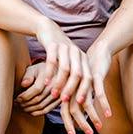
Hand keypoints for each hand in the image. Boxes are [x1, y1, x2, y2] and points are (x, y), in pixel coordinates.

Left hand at [15, 62, 60, 115]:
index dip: (25, 95)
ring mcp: (59, 94)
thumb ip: (27, 76)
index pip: (36, 89)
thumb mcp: (33, 69)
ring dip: (29, 109)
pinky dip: (37, 112)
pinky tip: (29, 111)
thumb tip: (23, 84)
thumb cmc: (40, 71)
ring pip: (42, 106)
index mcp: (49, 75)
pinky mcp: (59, 101)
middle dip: (25, 103)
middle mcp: (56, 85)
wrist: (54, 72)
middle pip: (38, 99)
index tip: (16, 98)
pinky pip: (47, 110)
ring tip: (21, 107)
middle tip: (16, 104)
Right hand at [34, 19, 93, 133]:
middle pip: (78, 74)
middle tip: (65, 101)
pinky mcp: (53, 44)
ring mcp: (65, 48)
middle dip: (72, 89)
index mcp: (82, 58)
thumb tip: (79, 95)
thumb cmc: (59, 50)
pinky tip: (45, 83)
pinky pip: (52, 61)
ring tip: (54, 95)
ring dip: (60, 83)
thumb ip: (74, 74)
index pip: (87, 76)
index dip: (84, 90)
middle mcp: (76, 53)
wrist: (48, 29)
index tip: (81, 104)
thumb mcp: (69, 61)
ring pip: (65, 69)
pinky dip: (49, 74)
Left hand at [60, 42, 113, 133]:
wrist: (97, 52)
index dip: (68, 124)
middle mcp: (74, 88)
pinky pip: (99, 93)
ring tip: (99, 127)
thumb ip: (78, 101)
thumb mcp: (81, 88)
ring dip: (93, 116)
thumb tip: (78, 118)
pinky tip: (108, 114)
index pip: (64, 111)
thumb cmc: (88, 72)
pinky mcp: (95, 77)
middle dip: (81, 123)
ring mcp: (84, 83)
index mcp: (68, 91)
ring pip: (86, 102)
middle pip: (73, 109)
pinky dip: (103, 104)